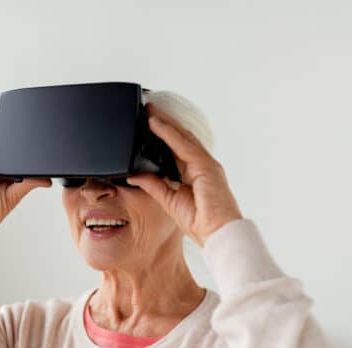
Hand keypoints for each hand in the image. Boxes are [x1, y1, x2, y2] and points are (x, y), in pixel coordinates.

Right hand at [0, 112, 51, 247]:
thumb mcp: (14, 197)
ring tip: (16, 117)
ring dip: (5, 131)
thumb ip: (29, 184)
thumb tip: (47, 180)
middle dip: (19, 139)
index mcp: (10, 179)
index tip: (43, 142)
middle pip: (11, 150)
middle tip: (32, 126)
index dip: (31, 153)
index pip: (23, 162)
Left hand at [125, 102, 242, 246]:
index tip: (148, 125)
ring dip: (165, 123)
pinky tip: (156, 124)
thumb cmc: (200, 223)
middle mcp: (202, 166)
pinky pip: (184, 145)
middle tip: (148, 109)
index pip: (176, 149)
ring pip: (182, 137)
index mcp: (195, 174)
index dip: (163, 136)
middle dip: (164, 123)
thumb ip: (153, 185)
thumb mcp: (169, 201)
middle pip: (180, 139)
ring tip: (150, 111)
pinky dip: (169, 134)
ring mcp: (206, 164)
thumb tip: (134, 175)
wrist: (217, 233)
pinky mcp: (206, 166)